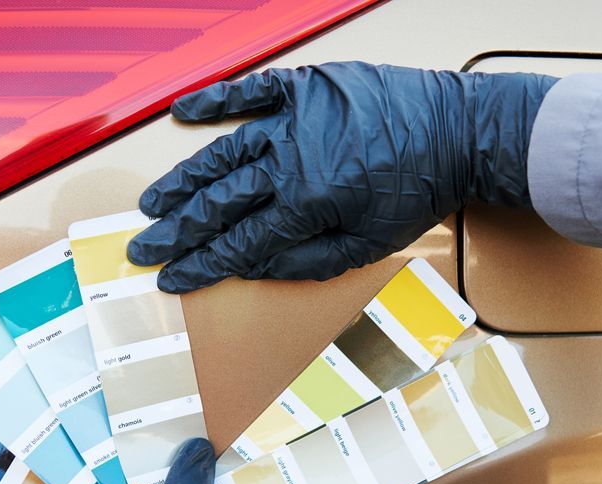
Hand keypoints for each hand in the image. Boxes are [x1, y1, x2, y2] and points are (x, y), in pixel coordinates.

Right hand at [128, 62, 556, 292]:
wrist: (458, 132)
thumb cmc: (416, 192)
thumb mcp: (368, 245)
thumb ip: (306, 260)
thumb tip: (253, 267)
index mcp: (306, 205)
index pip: (238, 243)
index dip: (200, 264)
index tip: (170, 277)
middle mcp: (289, 161)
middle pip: (219, 202)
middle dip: (177, 231)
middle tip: (143, 246)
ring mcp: (293, 120)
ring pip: (223, 152)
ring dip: (184, 179)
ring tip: (152, 200)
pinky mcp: (304, 88)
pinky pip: (250, 91)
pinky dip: (215, 100)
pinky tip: (184, 112)